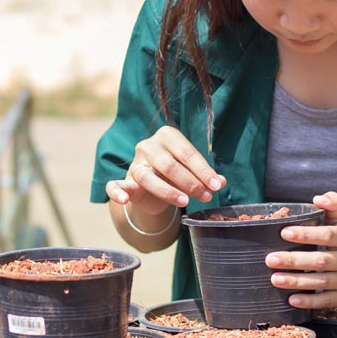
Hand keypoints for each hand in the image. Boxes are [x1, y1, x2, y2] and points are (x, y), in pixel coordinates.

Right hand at [105, 125, 225, 214]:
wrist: (152, 187)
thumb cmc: (175, 174)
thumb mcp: (191, 172)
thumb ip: (206, 176)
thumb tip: (221, 182)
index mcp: (167, 136)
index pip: (187, 153)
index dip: (204, 171)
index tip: (216, 185)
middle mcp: (148, 146)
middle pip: (170, 165)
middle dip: (191, 182)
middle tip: (207, 196)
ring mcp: (134, 163)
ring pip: (148, 177)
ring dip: (168, 191)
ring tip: (185, 201)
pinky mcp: (124, 180)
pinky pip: (114, 185)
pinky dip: (117, 192)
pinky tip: (124, 200)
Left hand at [265, 192, 336, 308]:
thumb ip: (333, 205)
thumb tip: (318, 198)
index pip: (328, 235)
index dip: (307, 234)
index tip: (284, 233)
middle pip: (321, 261)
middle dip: (294, 261)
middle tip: (270, 259)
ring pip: (321, 282)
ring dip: (296, 281)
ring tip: (274, 278)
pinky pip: (326, 301)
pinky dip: (309, 302)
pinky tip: (291, 299)